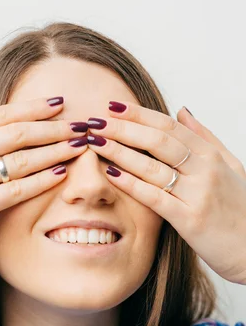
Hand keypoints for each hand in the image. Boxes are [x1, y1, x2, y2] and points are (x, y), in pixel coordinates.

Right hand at [0, 97, 87, 272]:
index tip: (59, 103)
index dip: (32, 108)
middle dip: (53, 126)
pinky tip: (60, 173)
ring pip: (20, 159)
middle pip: (16, 132)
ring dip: (54, 149)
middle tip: (81, 122)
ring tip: (79, 144)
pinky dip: (40, 180)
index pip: (0, 115)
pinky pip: (14, 191)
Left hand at [87, 103, 245, 284]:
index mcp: (211, 155)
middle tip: (95, 121)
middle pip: (157, 141)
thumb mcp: (230, 166)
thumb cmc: (240, 208)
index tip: (112, 106)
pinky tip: (109, 173)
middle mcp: (205, 170)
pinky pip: (154, 197)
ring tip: (95, 142)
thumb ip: (205, 137)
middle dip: (123, 128)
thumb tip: (182, 109)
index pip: (170, 126)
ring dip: (119, 151)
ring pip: (152, 166)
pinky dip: (130, 183)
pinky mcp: (190, 220)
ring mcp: (198, 194)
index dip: (139, 114)